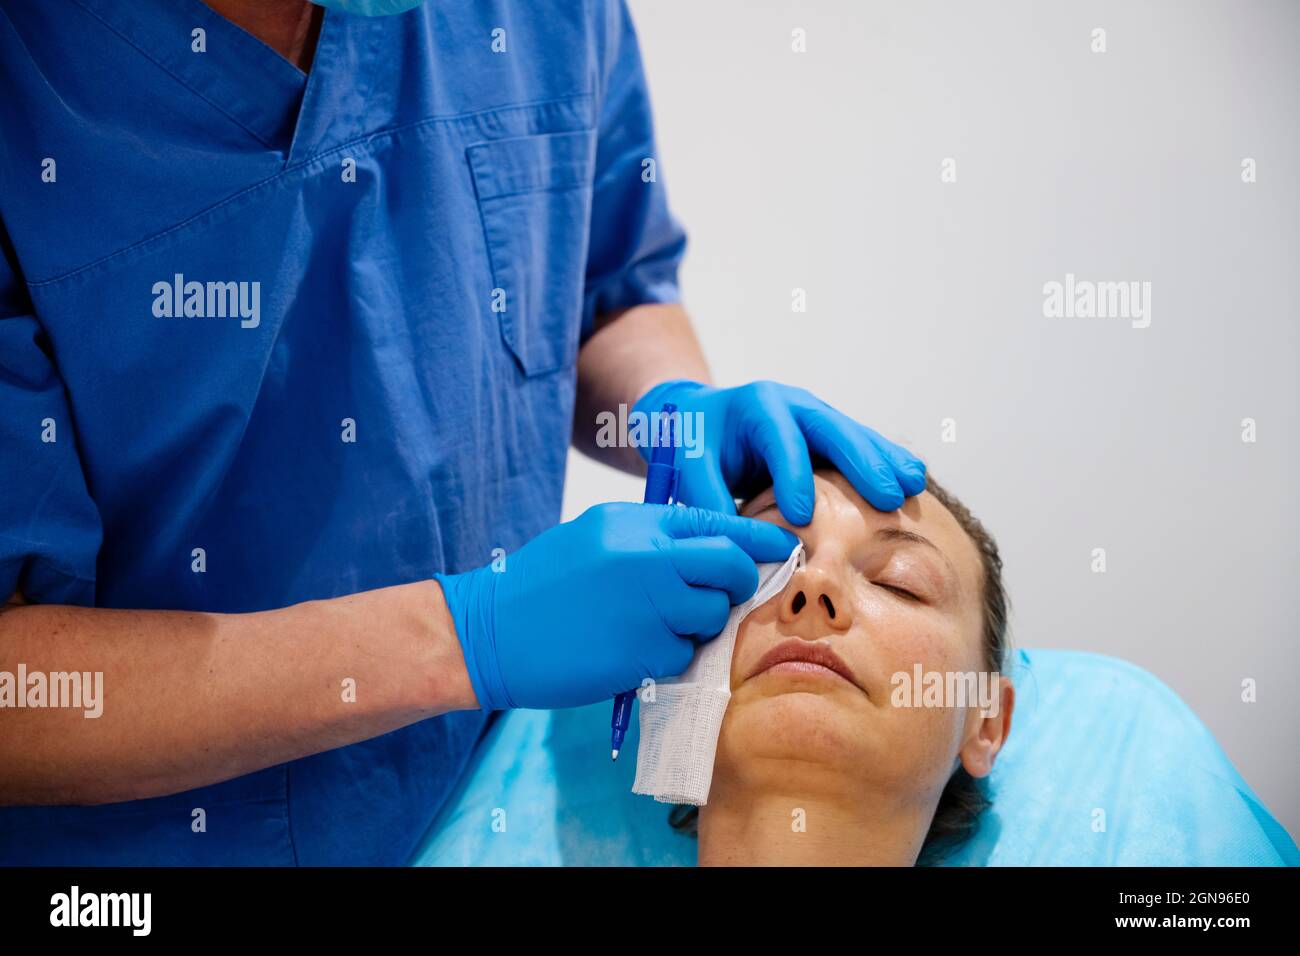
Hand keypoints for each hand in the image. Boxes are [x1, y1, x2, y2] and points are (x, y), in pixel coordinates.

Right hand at [435, 502, 799, 709]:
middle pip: (728, 566)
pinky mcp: (639, 653)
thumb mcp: (595, 538)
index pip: (716, 522)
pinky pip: (682, 656)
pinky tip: (628, 651)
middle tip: (719, 596)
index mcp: (634, 523)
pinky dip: (666, 658)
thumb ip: (652, 540)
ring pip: (710, 615)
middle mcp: (645, 558)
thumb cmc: (542, 586)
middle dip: (735, 583)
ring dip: (696, 626)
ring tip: (652, 627)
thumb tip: (712, 551)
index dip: (757, 538)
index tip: (784, 548)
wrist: (488, 632)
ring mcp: (645, 606)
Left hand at [634, 379, 925, 524]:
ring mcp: (817, 417)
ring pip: (856, 437)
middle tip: (886, 496)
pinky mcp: (830, 435)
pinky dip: (886, 461)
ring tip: (913, 486)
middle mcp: (794, 405)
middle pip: (833, 430)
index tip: (800, 514)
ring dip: (885, 462)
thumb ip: (705, 495)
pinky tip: (914, 480)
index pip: (780, 440)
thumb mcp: (688, 461)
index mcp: (757, 406)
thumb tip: (732, 540)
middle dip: (860, 463)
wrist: (704, 417)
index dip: (791, 476)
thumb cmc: (695, 440)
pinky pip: (863, 445)